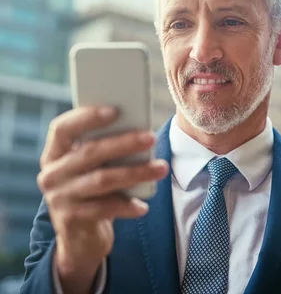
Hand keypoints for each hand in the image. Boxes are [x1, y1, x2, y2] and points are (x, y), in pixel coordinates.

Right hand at [37, 106, 169, 293]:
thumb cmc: (94, 191)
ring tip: (161, 168)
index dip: (86, 117)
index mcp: (55, 154)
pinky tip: (143, 206)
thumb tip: (141, 129)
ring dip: (135, 173)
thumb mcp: (94, 168)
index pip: (62, 128)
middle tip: (152, 137)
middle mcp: (52, 174)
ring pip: (101, 180)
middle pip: (89, 153)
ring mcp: (58, 198)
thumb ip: (106, 150)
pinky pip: (104, 209)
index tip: (115, 109)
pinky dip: (127, 206)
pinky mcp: (71, 220)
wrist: (80, 237)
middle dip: (124, 143)